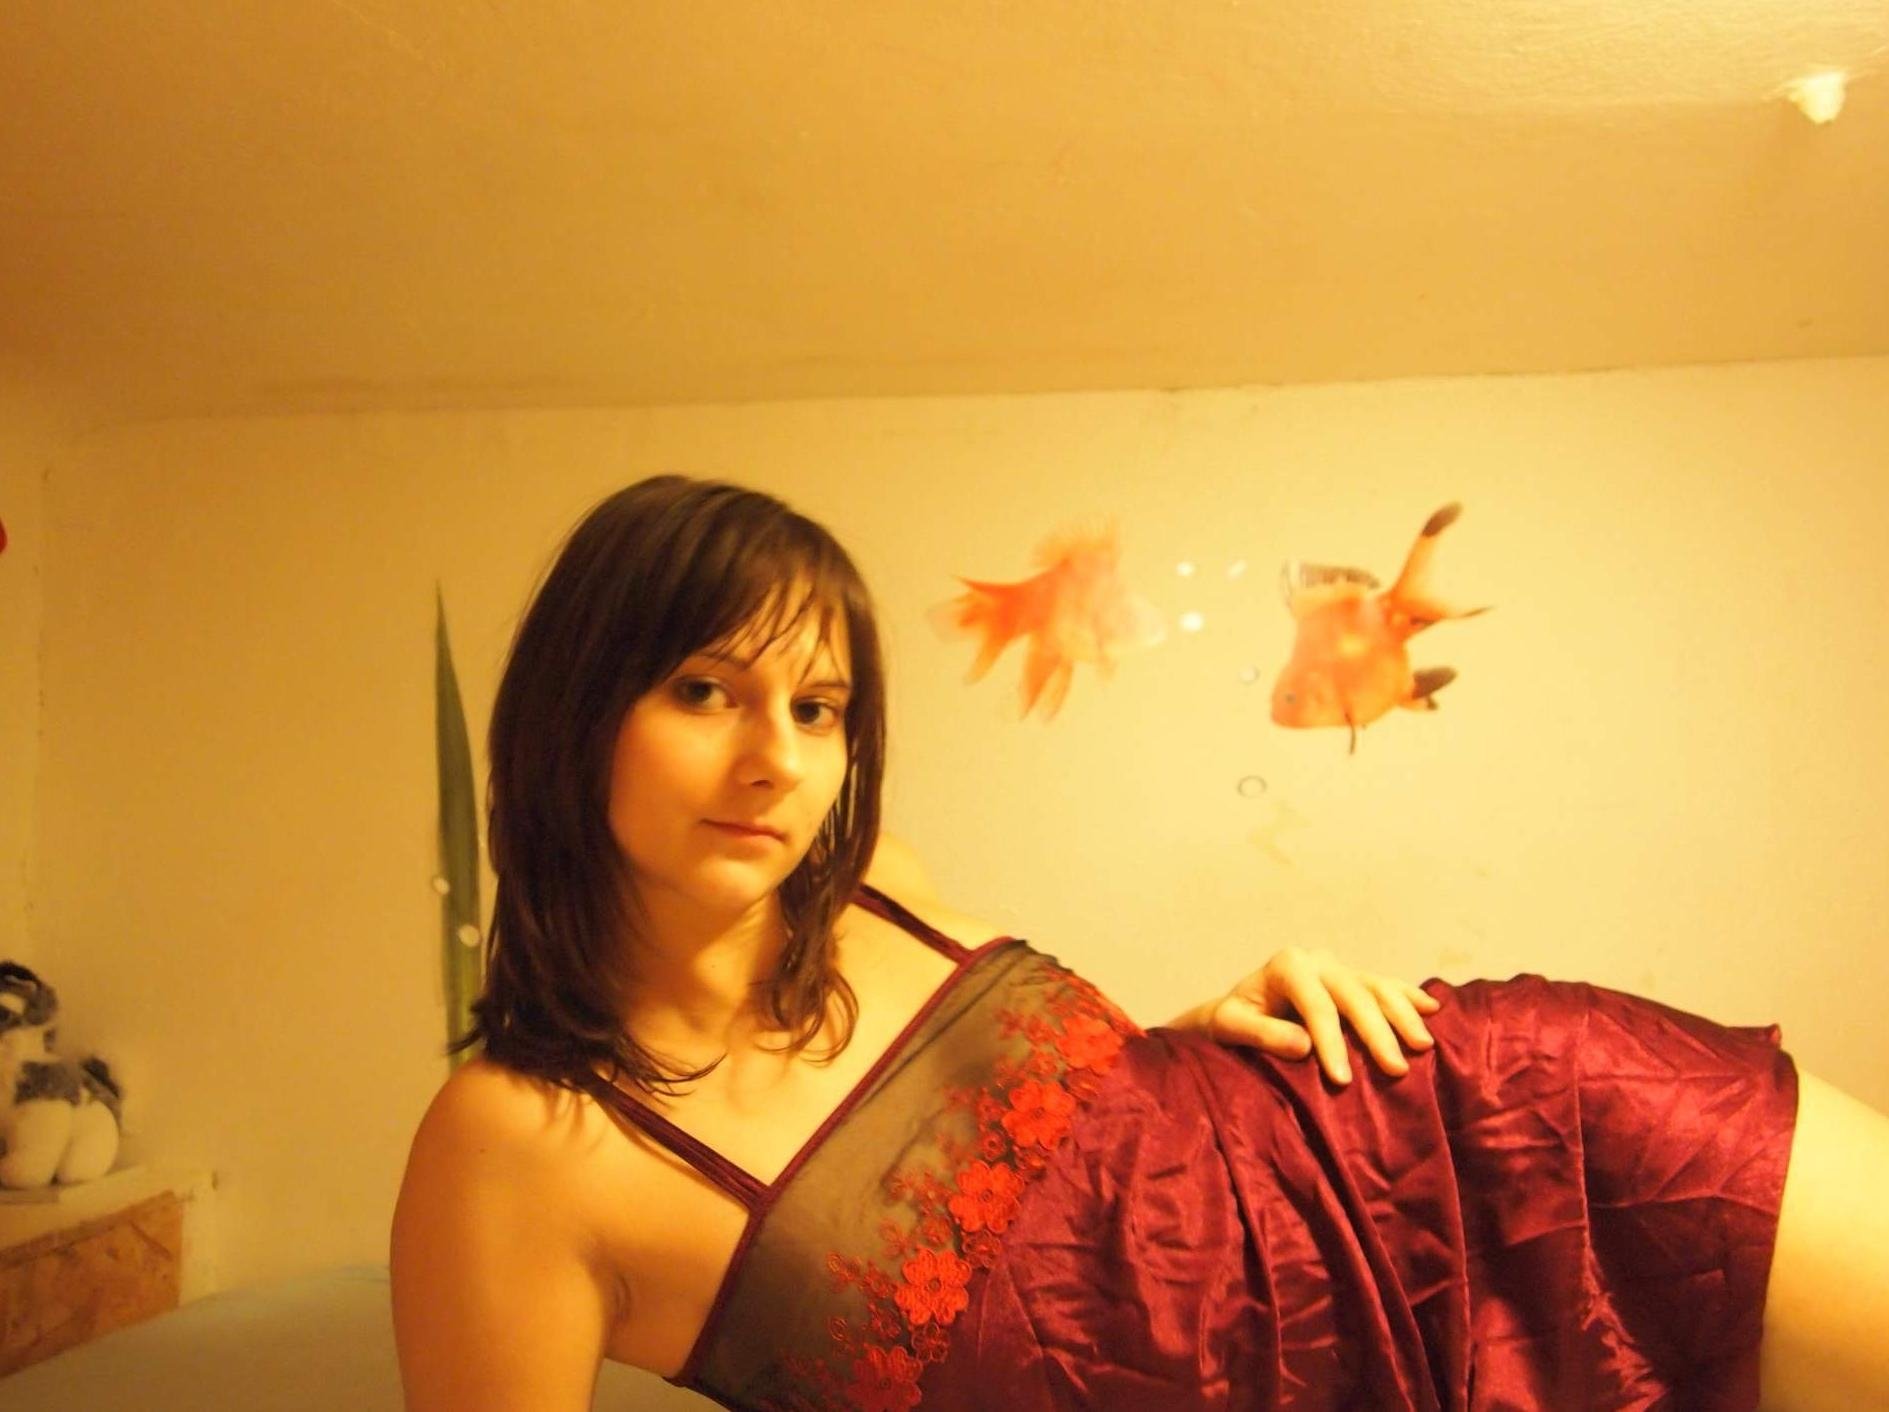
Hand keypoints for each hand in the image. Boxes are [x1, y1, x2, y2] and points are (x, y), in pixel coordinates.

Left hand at [1173, 946, 1442, 1082]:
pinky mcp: (1352, 978)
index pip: (1317, 1004)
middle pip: (1354, 995)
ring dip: (1403, 1016)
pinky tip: (1433, 1009)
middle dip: (1377, 1033)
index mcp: (1287, 965)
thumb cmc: (1232, 1020)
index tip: (1342, 1079)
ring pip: (1377, 988)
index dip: (1331, 1041)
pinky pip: (1385, 985)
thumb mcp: (1231, 1027)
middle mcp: (1317, 960)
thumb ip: (1262, 1033)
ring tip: (1423, 1047)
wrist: (1237, 1009)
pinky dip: (1409, 997)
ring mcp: (1338, 967)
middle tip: (1395, 1069)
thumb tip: (1303, 1046)